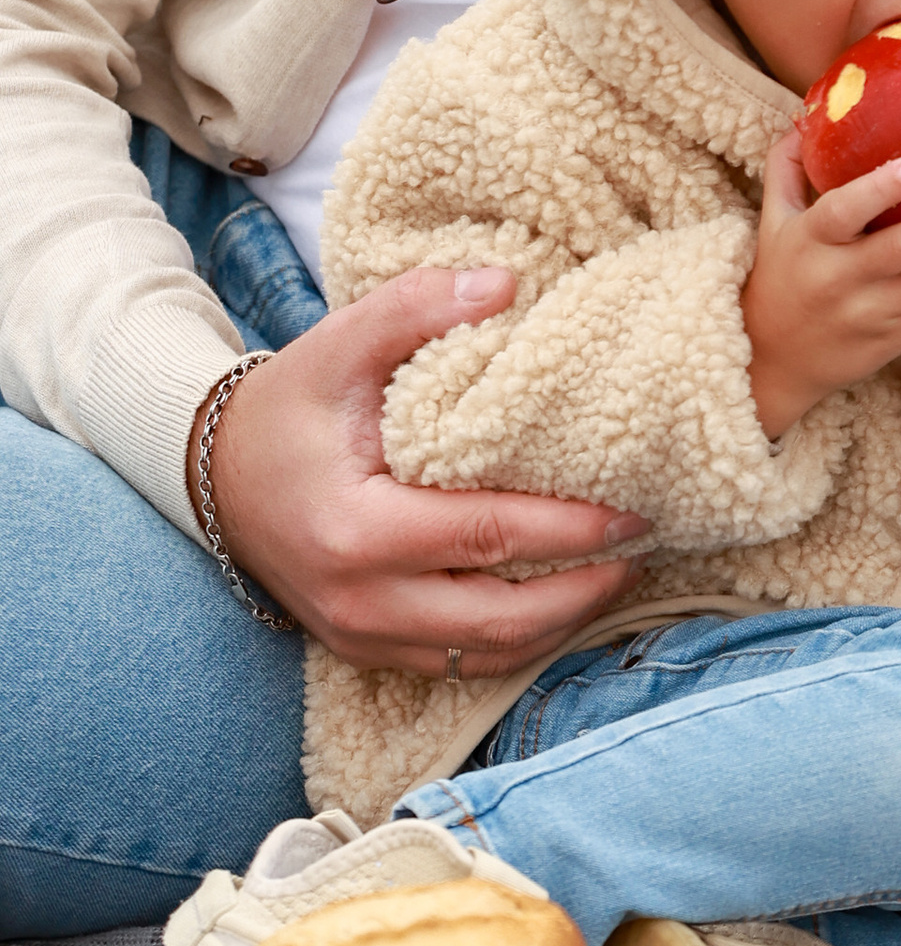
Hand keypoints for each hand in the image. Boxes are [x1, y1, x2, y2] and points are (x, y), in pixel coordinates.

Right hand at [211, 269, 652, 676]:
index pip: (488, 536)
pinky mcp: (365, 649)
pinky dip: (519, 639)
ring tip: (619, 574)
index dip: (570, 528)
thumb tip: (506, 283)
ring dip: (560, 623)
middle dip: (583, 589)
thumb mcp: (339, 345)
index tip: (635, 509)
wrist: (212, 475)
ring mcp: (361, 635)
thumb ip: (416, 307)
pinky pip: (458, 662)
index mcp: (357, 530)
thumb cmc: (287, 407)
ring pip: (485, 654)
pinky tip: (562, 601)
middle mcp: (360, 600)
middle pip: (499, 619)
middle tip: (643, 546)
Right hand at [740, 134, 900, 439]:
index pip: (842, 212)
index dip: (879, 190)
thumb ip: (787, 167)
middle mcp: (841, 279)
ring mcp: (872, 311)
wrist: (776, 359)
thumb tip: (805, 116)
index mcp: (810, 242)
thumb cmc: (780, 274)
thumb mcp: (774, 221)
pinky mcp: (896, 336)